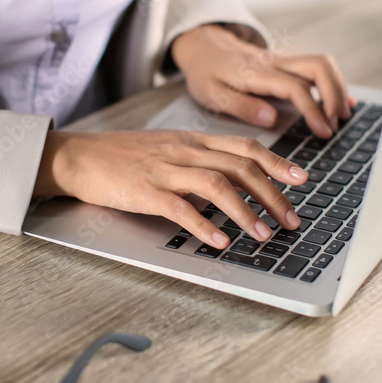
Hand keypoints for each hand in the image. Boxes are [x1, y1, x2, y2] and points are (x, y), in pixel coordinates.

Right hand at [34, 130, 309, 247]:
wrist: (78, 156)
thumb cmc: (121, 157)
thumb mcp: (166, 150)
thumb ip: (197, 161)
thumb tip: (231, 183)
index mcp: (191, 140)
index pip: (244, 146)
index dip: (277, 162)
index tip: (302, 178)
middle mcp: (183, 151)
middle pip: (240, 166)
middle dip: (272, 194)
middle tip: (291, 220)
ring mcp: (164, 169)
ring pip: (217, 184)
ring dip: (246, 211)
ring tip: (264, 235)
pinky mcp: (144, 191)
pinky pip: (181, 208)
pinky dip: (205, 225)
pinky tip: (220, 242)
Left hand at [171, 24, 355, 137]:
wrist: (204, 46)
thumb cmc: (206, 72)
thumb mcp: (211, 94)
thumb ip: (242, 106)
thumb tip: (272, 119)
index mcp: (257, 73)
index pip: (295, 87)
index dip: (313, 110)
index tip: (323, 131)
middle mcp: (275, 62)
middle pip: (318, 67)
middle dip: (334, 95)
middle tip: (335, 124)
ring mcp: (283, 61)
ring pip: (322, 64)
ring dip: (337, 88)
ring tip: (341, 116)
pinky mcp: (286, 64)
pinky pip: (316, 68)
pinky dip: (332, 83)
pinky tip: (339, 103)